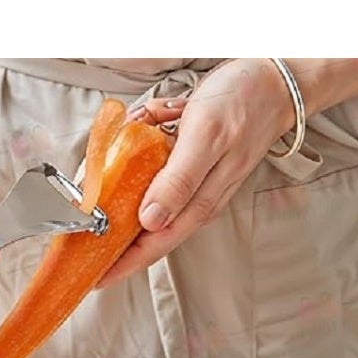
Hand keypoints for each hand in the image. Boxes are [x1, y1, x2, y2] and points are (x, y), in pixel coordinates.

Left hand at [99, 59, 295, 286]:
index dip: (122, 264)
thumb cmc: (244, 103)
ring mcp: (191, 185)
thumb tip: (151, 221)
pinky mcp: (188, 166)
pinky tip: (143, 127)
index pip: (153, 246)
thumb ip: (179, 180)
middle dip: (114, 234)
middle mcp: (193, 201)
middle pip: (145, 232)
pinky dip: (139, 150)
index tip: (94, 277)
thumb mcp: (206, 137)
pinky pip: (153, 168)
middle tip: (83, 239)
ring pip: (144, 197)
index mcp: (198, 202)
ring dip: (125, 181)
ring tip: (110, 166)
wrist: (274, 80)